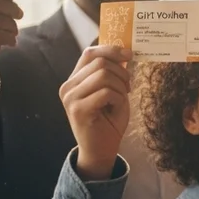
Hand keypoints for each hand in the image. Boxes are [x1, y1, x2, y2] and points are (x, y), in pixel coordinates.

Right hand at [60, 45, 132, 180]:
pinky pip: (106, 92)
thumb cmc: (108, 120)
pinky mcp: (78, 109)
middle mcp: (68, 86)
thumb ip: (113, 73)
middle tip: (127, 87)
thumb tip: (125, 52)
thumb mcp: (113, 91)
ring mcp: (70, 98)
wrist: (101, 149)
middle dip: (122, 72)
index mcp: (75, 79)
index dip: (111, 50)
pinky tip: (115, 108)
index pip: (90, 53)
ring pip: (104, 75)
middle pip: (100, 62)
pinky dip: (118, 98)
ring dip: (121, 87)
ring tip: (120, 99)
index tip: (130, 54)